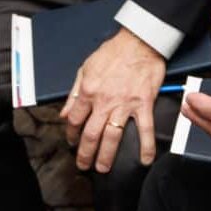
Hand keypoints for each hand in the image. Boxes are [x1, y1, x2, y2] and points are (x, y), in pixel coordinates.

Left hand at [60, 28, 165, 173]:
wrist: (139, 42)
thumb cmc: (113, 53)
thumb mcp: (84, 69)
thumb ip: (74, 94)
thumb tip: (65, 114)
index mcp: (88, 92)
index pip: (75, 120)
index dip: (71, 134)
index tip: (72, 142)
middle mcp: (104, 101)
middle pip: (91, 134)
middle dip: (85, 153)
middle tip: (84, 165)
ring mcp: (124, 104)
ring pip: (112, 137)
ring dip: (106, 156)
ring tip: (103, 168)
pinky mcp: (143, 104)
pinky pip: (145, 129)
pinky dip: (146, 147)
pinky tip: (145, 160)